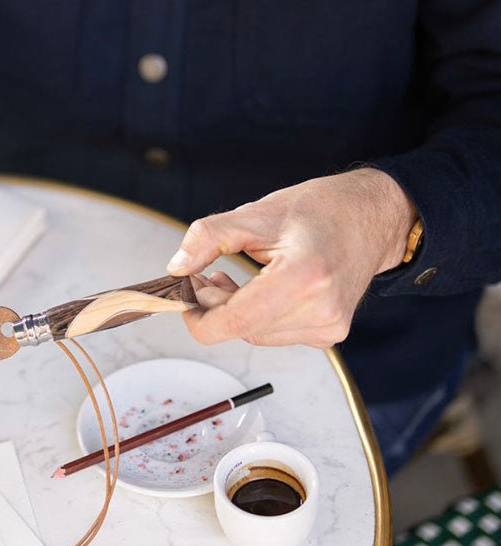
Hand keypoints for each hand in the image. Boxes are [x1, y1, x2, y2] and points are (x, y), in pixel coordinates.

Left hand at [167, 169, 416, 347]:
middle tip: (201, 275)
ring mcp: (329, 327)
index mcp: (303, 278)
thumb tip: (177, 267)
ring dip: (234, 312)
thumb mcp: (253, 214)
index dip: (199, 316)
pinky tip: (256, 289)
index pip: (236, 322)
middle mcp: (321, 311)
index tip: (182, 297)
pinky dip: (257, 315)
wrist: (369, 216)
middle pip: (243, 330)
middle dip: (214, 306)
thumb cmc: (317, 210)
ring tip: (228, 277)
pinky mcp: (330, 333)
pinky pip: (276, 333)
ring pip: (257, 335)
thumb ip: (208, 239)